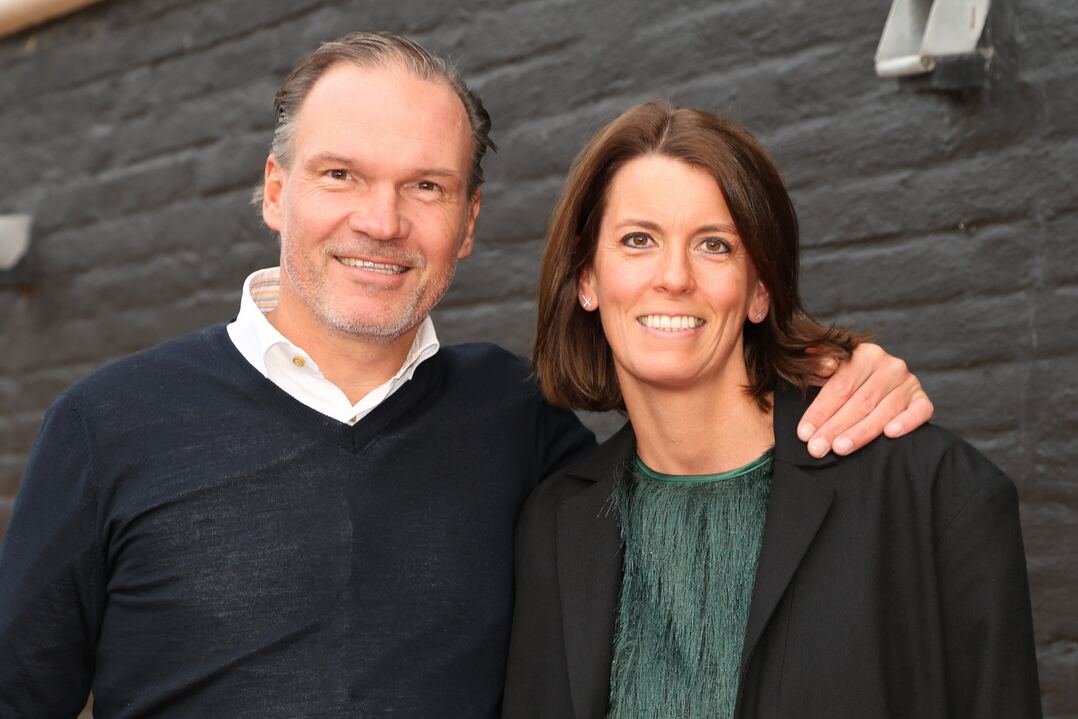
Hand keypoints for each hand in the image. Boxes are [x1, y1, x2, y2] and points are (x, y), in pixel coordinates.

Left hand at [798, 343, 932, 457]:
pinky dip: (906, 422)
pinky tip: (890, 434)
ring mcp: (908, 383)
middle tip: (817, 448)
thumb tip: (823, 364)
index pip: (840, 387)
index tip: (804, 433)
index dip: (820, 411)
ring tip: (840, 449)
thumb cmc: (843, 379)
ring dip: (861, 432)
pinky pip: (920, 411)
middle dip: (835, 427)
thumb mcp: (825, 366)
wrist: (874, 380)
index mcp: (864, 354)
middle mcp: (890, 366)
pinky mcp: (922, 399)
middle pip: (860, 402)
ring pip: (884, 411)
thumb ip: (818, 362)